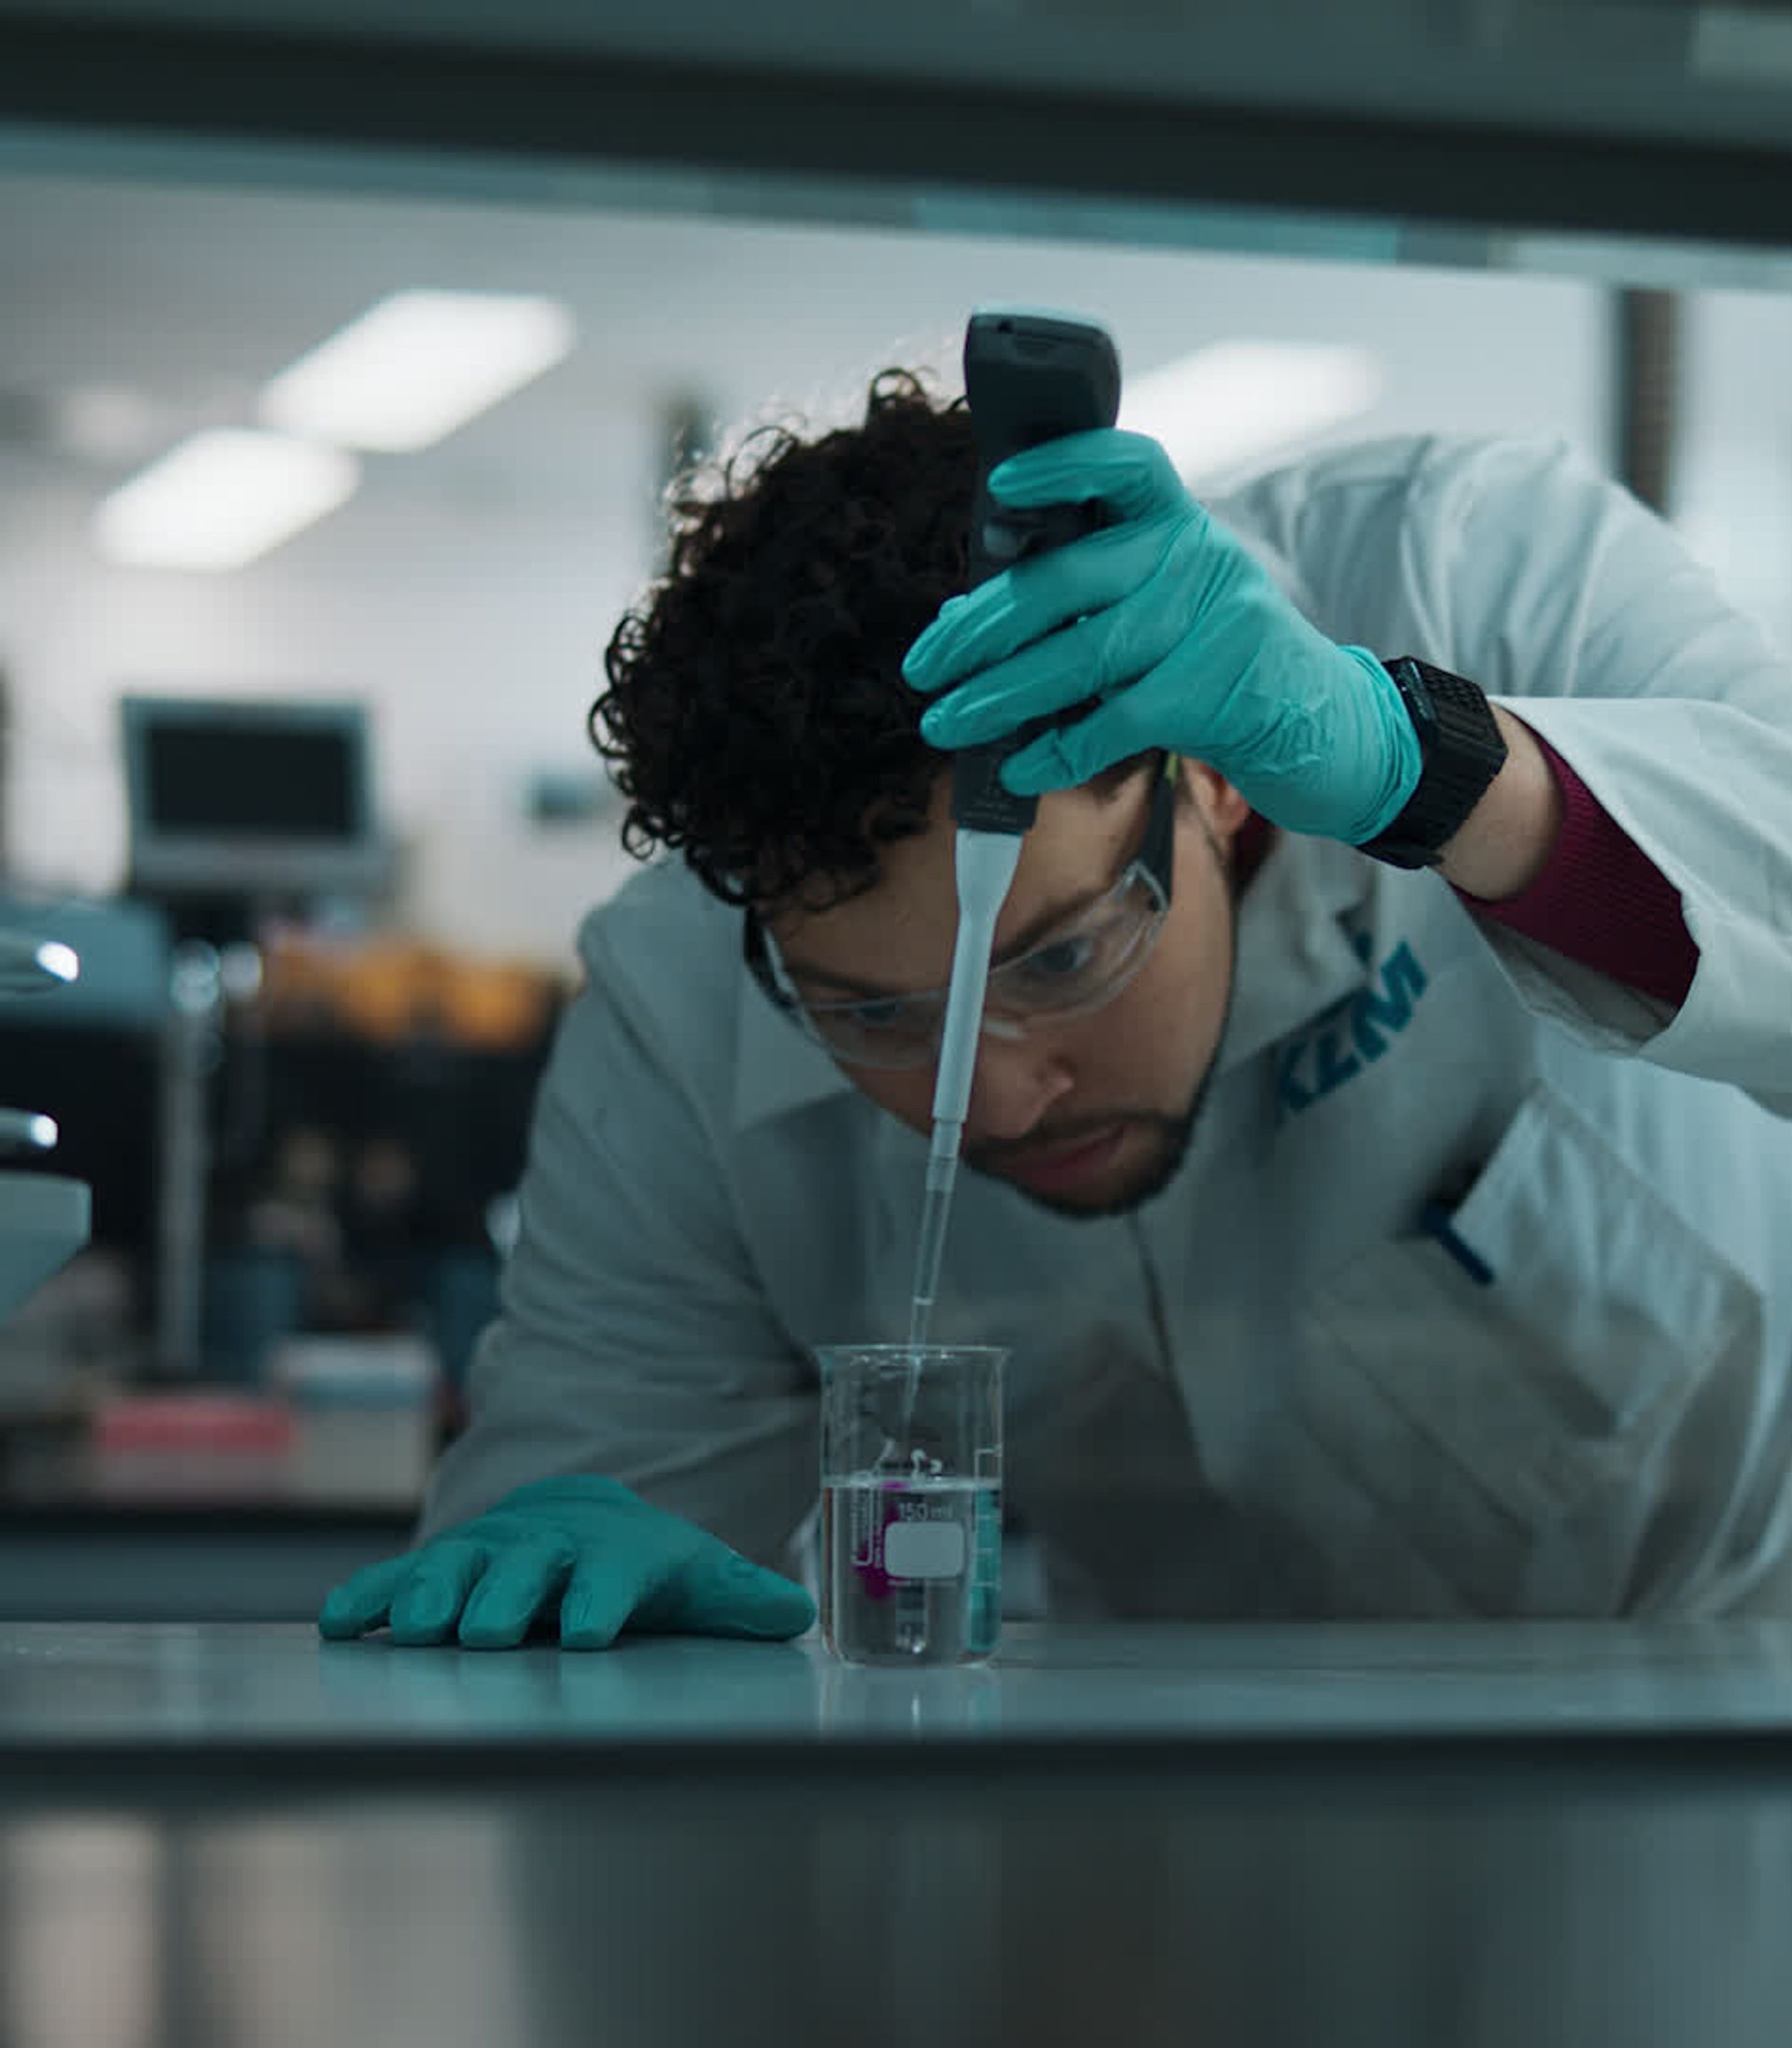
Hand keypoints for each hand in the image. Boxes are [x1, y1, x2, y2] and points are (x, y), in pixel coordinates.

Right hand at [317, 1475, 815, 1649]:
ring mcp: (488, 1552)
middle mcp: (545, 1548)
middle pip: (524, 1570)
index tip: (586, 1630)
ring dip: (433, 1596)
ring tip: (416, 1630)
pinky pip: (398, 1578)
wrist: (581, 1511)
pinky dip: (368, 1597)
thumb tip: (797, 1611)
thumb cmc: (641, 1562)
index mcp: (610, 1553)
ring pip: (457, 1569)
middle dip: (505, 1598)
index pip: (609, 1575)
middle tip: (485, 1633)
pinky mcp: (440, 1567)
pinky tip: (340, 1625)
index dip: (599, 1600)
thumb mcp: (693, 1577)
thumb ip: (736, 1597)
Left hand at [903, 429, 1420, 844]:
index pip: (1122, 466)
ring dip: (997, 697)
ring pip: (1080, 657)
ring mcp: (1209, 623)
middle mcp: (1193, 558)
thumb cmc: (1214, 658)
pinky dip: (1057, 751)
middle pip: (1066, 580)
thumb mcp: (1165, 600)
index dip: (1060, 467)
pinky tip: (1019, 768)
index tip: (1000, 484)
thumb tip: (969, 613)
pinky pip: (1114, 722)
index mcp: (1174, 520)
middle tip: (923, 665)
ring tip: (944, 723)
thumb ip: (1086, 593)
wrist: (1321, 724)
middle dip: (979, 628)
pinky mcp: (1214, 692)